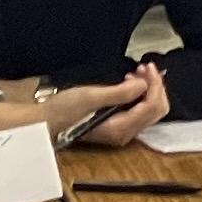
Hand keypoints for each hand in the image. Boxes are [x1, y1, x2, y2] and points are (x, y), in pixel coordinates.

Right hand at [0, 65, 163, 143]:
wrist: (45, 123)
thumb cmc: (64, 110)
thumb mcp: (91, 97)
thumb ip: (120, 92)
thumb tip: (143, 84)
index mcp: (121, 128)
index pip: (152, 106)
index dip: (155, 84)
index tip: (147, 66)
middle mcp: (124, 134)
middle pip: (156, 110)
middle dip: (155, 86)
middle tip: (144, 68)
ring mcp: (121, 131)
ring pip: (149, 110)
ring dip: (148, 89)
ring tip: (136, 73)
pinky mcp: (116, 126)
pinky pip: (138, 111)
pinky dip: (139, 95)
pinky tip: (129, 83)